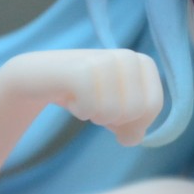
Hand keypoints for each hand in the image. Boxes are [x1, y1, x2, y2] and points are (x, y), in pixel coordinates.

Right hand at [0, 49, 162, 145]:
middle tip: (95, 102)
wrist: (39, 77)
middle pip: (135, 110)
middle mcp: (127, 56)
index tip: (114, 109)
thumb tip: (132, 138)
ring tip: (83, 98)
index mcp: (143, 63)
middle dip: (113, 118)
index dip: (134, 120)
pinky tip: (71, 97)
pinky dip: (80, 110)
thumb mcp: (115, 113)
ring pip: (113, 111)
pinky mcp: (80, 68)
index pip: (153, 105)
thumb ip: (133, 128)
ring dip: (94, 114)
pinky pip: (91, 107)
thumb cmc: (84, 94)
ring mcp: (103, 59)